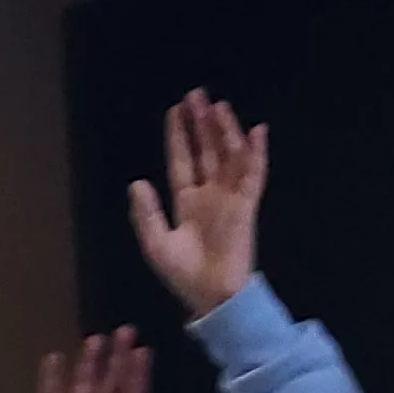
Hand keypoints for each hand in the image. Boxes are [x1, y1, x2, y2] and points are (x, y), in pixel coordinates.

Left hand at [126, 91, 267, 320]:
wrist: (214, 297)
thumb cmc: (183, 276)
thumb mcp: (155, 244)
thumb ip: (146, 213)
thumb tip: (136, 181)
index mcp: (186, 203)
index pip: (182, 162)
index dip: (179, 137)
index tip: (175, 111)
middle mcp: (209, 195)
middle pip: (206, 151)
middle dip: (202, 124)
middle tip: (197, 95)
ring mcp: (229, 198)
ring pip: (229, 156)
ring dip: (225, 131)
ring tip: (219, 105)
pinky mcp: (246, 206)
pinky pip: (253, 174)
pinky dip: (256, 153)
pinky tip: (256, 131)